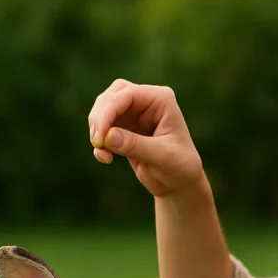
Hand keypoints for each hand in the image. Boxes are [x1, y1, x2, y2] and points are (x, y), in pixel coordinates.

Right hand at [88, 79, 204, 196]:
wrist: (180, 182)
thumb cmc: (180, 167)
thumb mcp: (163, 157)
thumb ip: (136, 145)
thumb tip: (108, 137)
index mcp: (161, 99)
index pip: (127, 94)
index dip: (108, 111)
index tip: (100, 137)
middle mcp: (147, 101)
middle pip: (111, 96)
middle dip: (100, 118)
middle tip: (97, 143)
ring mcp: (134, 113)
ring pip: (103, 110)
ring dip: (97, 131)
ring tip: (104, 155)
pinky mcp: (124, 127)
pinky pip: (103, 127)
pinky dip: (99, 142)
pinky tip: (106, 159)